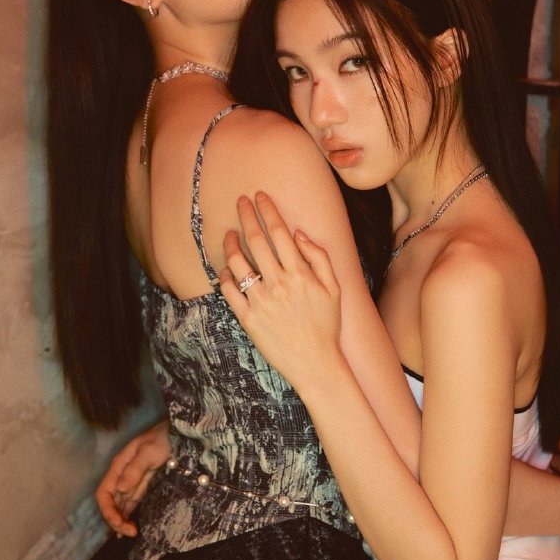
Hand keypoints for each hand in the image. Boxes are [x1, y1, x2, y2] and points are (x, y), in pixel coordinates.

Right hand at [95, 419, 170, 536]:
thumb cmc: (163, 437)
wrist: (179, 431)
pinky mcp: (142, 483)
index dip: (108, 511)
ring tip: (132, 533)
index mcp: (119, 465)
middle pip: (110, 501)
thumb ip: (135, 469)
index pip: (103, 493)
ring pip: (120, 504)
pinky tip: (132, 525)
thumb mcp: (150, 451)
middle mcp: (122, 474)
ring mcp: (132, 479)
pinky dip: (129, 513)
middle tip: (131, 533)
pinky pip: (131, 501)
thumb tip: (120, 489)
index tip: (121, 524)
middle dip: (116, 519)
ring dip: (122, 519)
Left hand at [219, 192, 341, 389]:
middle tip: (241, 200)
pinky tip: (226, 267)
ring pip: (238, 263)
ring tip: (230, 232)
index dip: (268, 210)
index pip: (279, 232)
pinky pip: (229, 291)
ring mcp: (261, 301)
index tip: (260, 196)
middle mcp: (278, 284)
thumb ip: (319, 257)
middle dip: (247, 215)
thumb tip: (299, 234)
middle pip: (255, 241)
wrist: (315, 363)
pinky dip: (224, 275)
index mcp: (299, 274)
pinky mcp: (248, 319)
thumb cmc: (327, 324)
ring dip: (231, 242)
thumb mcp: (334, 288)